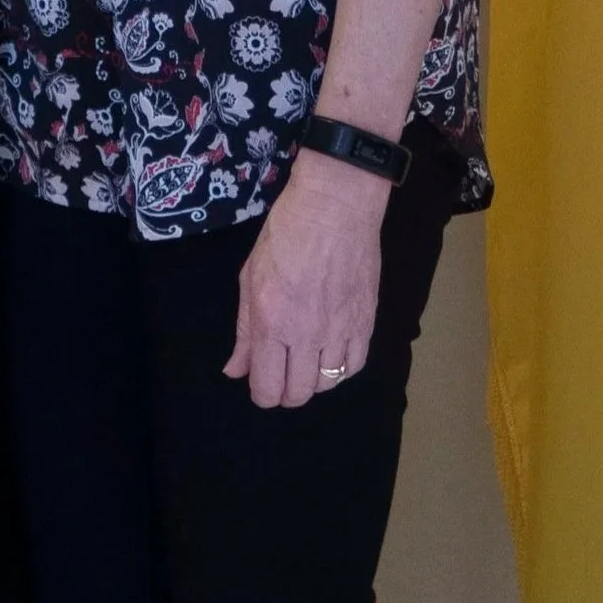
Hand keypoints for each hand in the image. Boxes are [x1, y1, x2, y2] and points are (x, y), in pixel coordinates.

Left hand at [225, 152, 385, 407]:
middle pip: (299, 393)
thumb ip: (244, 329)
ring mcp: (340, 330)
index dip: (261, 394)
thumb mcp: (250, 276)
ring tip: (305, 362)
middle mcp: (307, 334)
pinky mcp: (366, 322)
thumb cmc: (284, 233)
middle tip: (280, 374)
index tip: (259, 384)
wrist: (335, 207)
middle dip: (285, 392)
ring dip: (313, 381)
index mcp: (272, 322)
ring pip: (328, 384)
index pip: (267, 388)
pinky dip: (341, 370)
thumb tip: (235, 371)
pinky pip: (355, 366)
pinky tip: (331, 356)